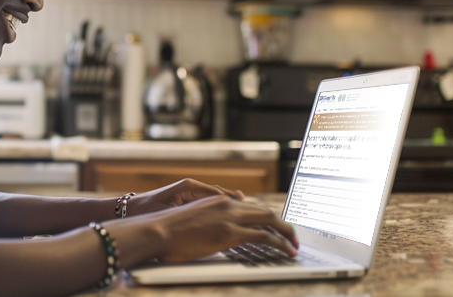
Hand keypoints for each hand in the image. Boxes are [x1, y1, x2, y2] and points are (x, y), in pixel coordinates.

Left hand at [127, 178, 244, 216]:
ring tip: (244, 209)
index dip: (230, 199)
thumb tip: (207, 214)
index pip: (215, 192)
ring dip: (227, 203)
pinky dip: (217, 206)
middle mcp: (189, 187)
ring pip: (213, 197)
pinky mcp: (186, 199)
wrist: (129, 210)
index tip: (243, 204)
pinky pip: (206, 202)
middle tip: (249, 207)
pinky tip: (227, 213)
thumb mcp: (168, 213)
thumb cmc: (146, 212)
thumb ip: (188, 213)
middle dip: (233, 201)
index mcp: (187, 187)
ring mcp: (188, 193)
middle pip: (217, 194)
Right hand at [153, 195, 297, 262]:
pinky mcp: (231, 233)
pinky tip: (287, 250)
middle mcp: (227, 204)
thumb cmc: (167, 231)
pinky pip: (265, 236)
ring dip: (286, 233)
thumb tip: (214, 232)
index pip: (250, 206)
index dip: (266, 217)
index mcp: (218, 201)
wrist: (157, 230)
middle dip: (282, 224)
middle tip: (292, 236)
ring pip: (270, 220)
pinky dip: (281, 243)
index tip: (275, 227)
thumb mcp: (192, 221)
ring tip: (295, 244)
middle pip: (265, 211)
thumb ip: (207, 222)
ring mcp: (230, 218)